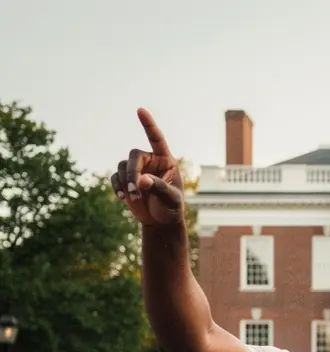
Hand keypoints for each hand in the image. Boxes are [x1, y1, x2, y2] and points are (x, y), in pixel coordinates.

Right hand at [110, 109, 185, 226]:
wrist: (161, 221)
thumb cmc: (172, 208)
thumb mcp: (172, 199)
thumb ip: (159, 188)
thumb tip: (142, 181)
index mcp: (165, 161)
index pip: (157, 139)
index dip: (149, 125)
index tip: (140, 110)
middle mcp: (150, 161)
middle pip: (134, 156)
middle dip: (132, 173)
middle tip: (135, 190)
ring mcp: (136, 169)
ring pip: (123, 167)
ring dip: (125, 182)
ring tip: (134, 199)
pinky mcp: (125, 179)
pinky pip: (115, 176)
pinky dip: (116, 185)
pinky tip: (121, 197)